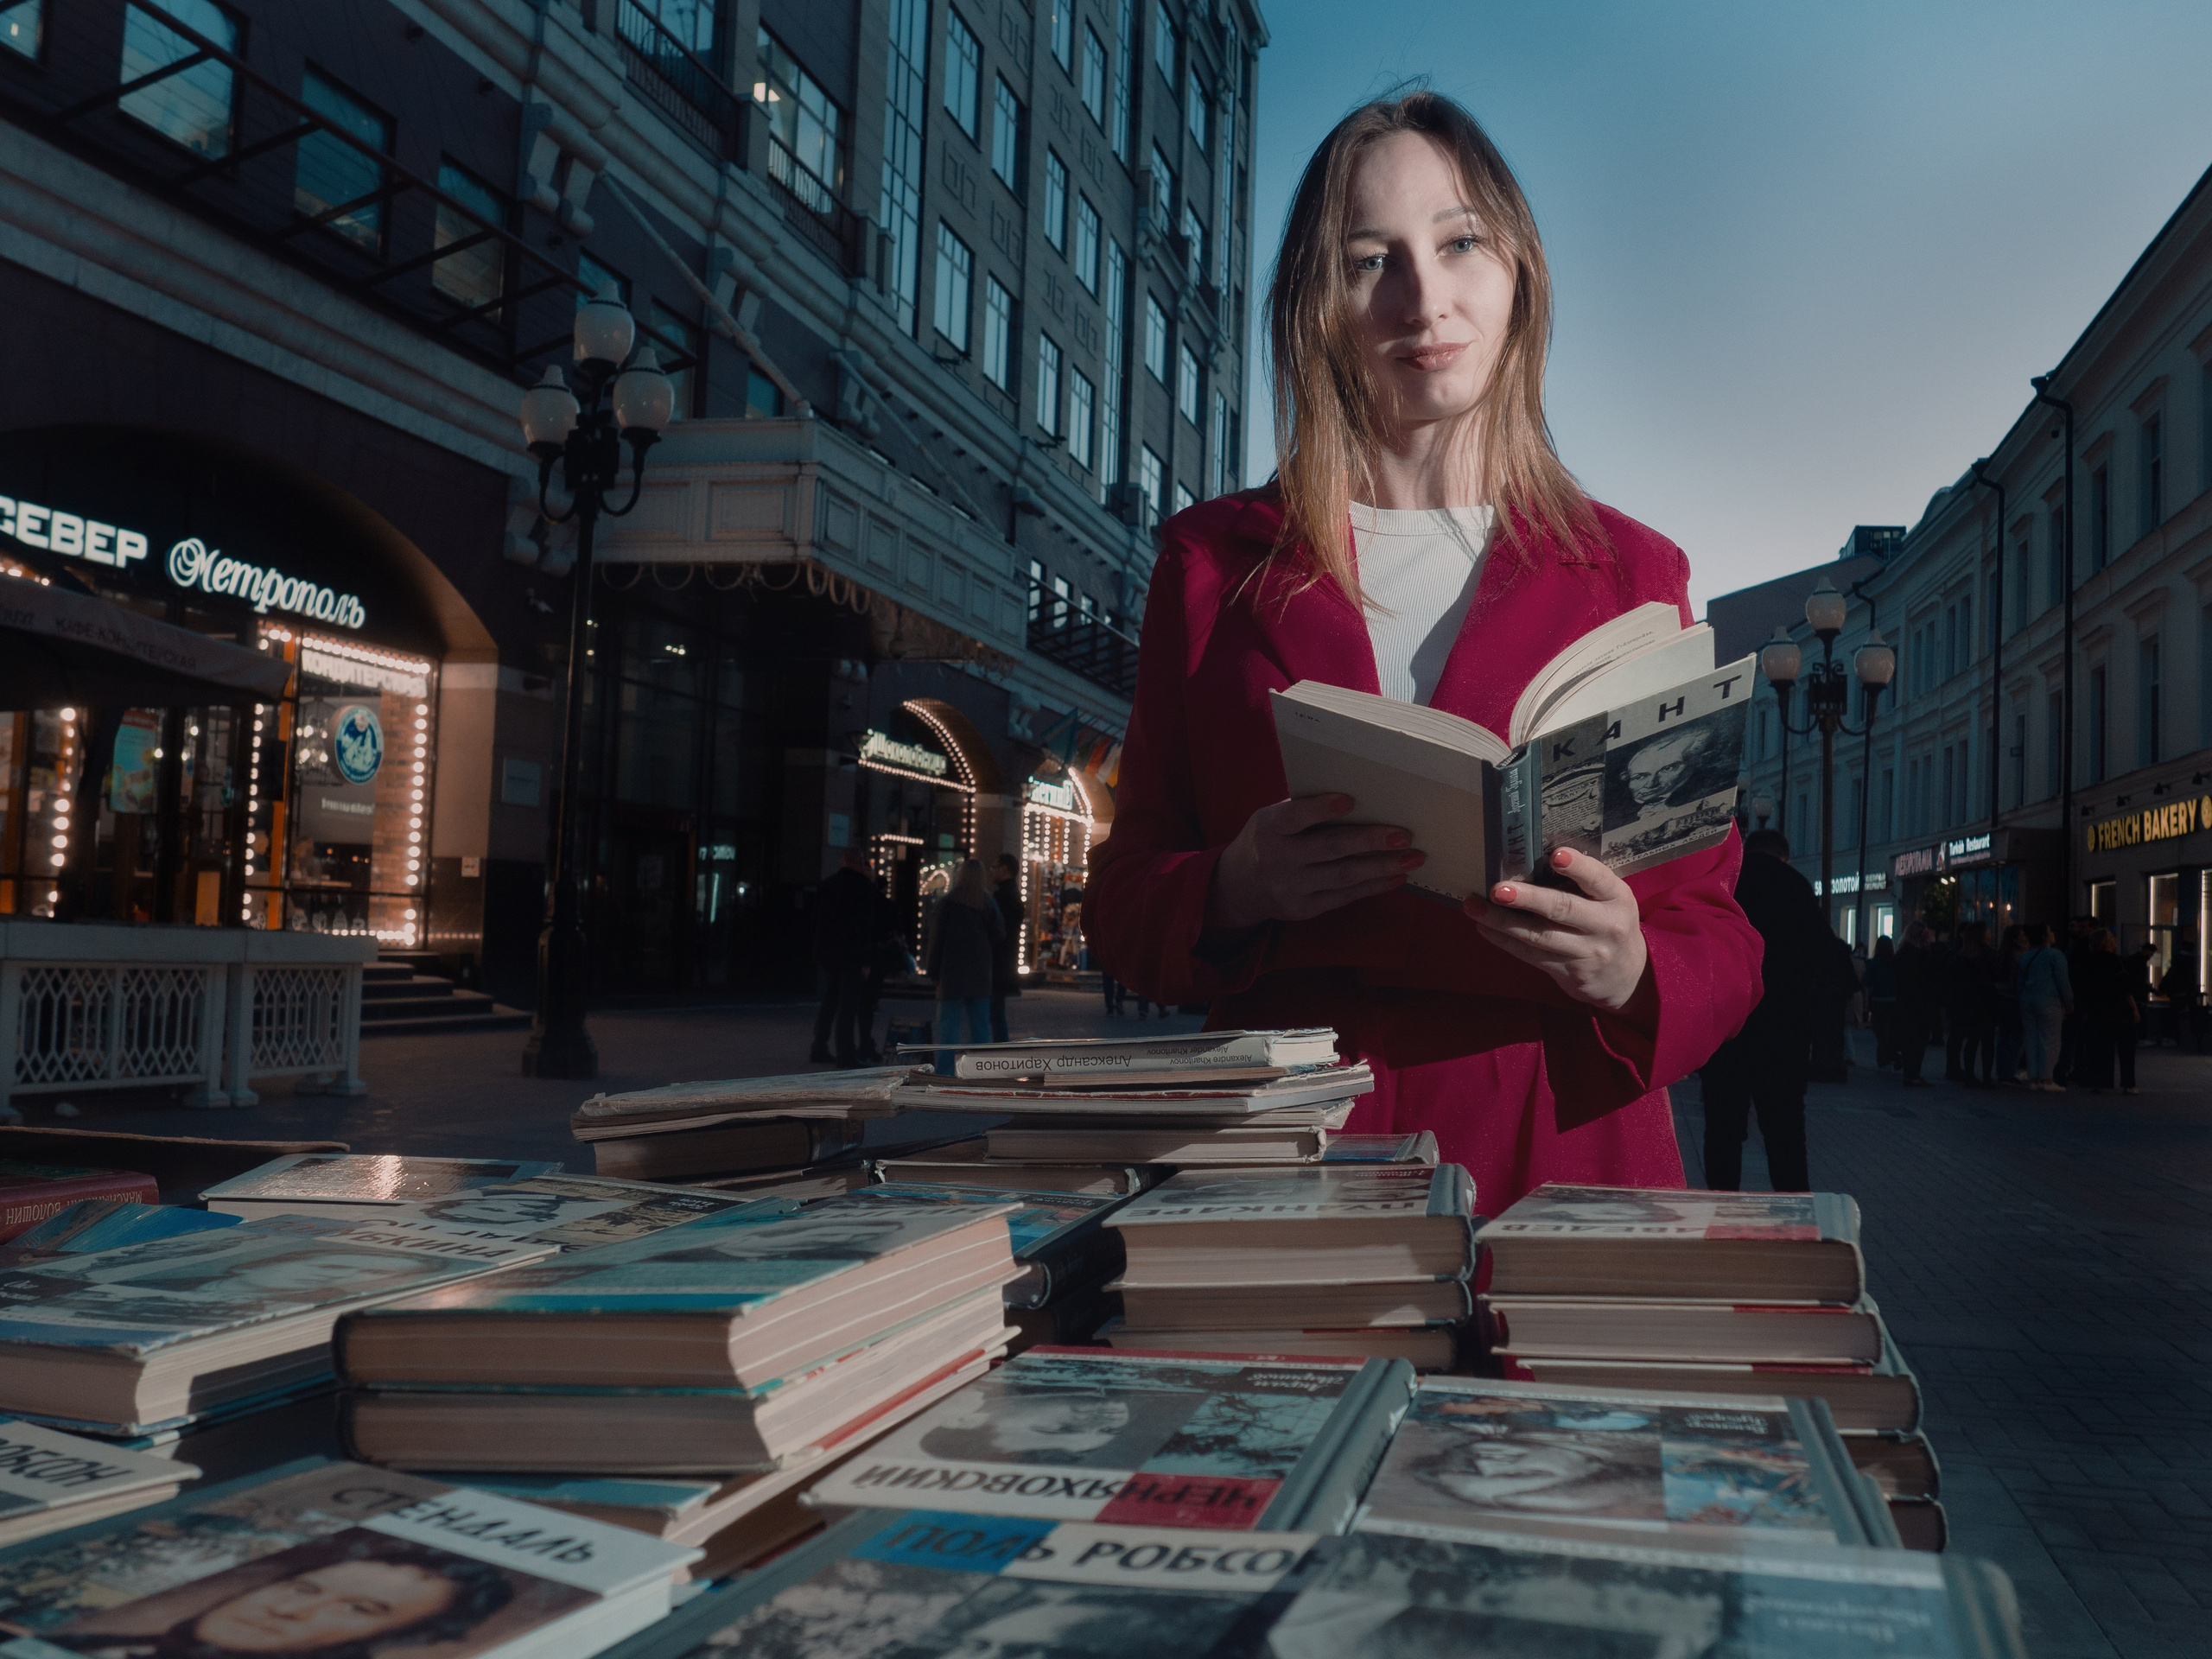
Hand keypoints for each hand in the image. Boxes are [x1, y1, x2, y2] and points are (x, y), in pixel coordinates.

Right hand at [1206, 794, 1422, 930]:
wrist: (1240, 886)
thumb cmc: (1268, 839)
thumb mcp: (1271, 818)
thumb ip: (1303, 810)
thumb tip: (1358, 796)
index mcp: (1268, 829)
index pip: (1294, 817)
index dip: (1321, 809)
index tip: (1350, 800)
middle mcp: (1278, 860)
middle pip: (1329, 848)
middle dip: (1369, 841)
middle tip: (1403, 835)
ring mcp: (1291, 889)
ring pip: (1343, 876)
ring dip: (1381, 866)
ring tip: (1413, 857)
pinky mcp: (1304, 909)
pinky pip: (1345, 897)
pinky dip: (1373, 886)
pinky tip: (1396, 876)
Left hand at [1468, 846, 1648, 1010]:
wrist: (1626, 977)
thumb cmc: (1608, 923)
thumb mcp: (1609, 900)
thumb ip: (1582, 883)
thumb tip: (1531, 858)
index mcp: (1617, 898)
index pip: (1598, 879)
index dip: (1578, 867)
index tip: (1556, 855)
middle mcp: (1605, 925)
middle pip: (1563, 909)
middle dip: (1528, 898)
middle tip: (1498, 889)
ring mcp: (1587, 952)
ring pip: (1540, 936)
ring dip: (1503, 921)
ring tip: (1475, 908)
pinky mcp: (1569, 972)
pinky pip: (1532, 955)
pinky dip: (1505, 941)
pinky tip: (1485, 927)